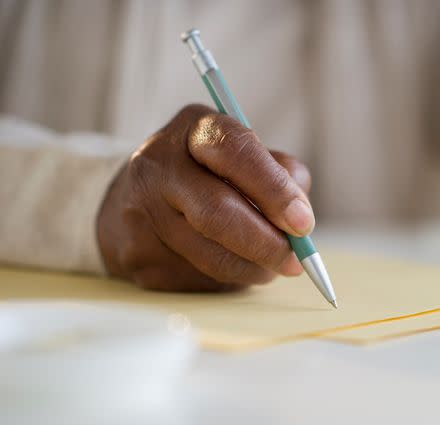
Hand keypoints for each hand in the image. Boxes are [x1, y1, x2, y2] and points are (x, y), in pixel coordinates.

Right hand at [96, 104, 313, 291]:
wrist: (134, 197)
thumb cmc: (207, 172)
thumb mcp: (243, 154)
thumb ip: (278, 172)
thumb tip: (299, 214)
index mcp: (193, 129)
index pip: (235, 153)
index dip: (274, 190)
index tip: (303, 223)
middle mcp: (158, 165)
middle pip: (217, 212)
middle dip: (266, 243)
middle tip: (297, 261)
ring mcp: (140, 213)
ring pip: (210, 255)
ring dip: (253, 268)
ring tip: (272, 266)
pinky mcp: (138, 256)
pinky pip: (197, 278)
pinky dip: (229, 278)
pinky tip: (235, 266)